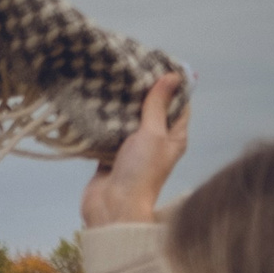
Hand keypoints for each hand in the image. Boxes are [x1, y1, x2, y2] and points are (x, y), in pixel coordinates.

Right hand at [82, 73, 187, 226]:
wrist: (113, 208)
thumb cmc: (141, 173)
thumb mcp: (153, 134)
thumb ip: (157, 105)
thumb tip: (172, 76)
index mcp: (173, 137)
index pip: (178, 105)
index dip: (172, 85)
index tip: (159, 64)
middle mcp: (155, 142)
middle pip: (151, 111)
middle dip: (142, 92)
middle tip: (130, 69)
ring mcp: (131, 150)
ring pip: (127, 121)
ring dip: (120, 106)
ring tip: (111, 82)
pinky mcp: (109, 156)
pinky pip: (107, 134)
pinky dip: (102, 122)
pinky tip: (95, 105)